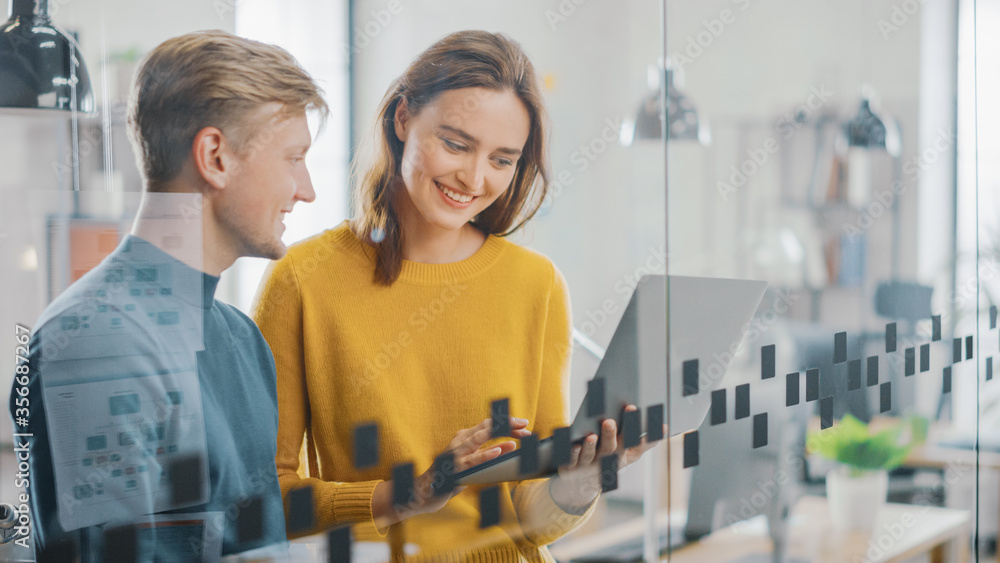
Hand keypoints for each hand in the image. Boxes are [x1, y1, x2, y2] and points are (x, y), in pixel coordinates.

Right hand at [373, 417, 530, 525]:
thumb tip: (510, 446)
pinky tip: (500, 451)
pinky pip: (473, 460)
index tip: (524, 424)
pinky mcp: (454, 468)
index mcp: (464, 438)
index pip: (489, 425)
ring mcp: (456, 453)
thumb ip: (488, 454)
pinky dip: (487, 454)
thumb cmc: (449, 477)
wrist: (424, 492)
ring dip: (500, 433)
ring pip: (479, 437)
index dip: (507, 423)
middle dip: (507, 424)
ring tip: (517, 432)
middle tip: (526, 424)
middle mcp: (460, 441)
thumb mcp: (471, 463)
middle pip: (486, 427)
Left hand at [548, 405, 663, 512]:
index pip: (632, 445)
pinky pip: (571, 461)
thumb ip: (645, 441)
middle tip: (610, 421)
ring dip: (591, 447)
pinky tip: (573, 445)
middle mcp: (605, 462)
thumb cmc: (611, 460)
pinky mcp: (570, 468)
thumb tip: (664, 426)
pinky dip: (572, 454)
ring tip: (591, 436)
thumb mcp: (629, 453)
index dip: (637, 435)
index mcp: (621, 456)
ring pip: (590, 456)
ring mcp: (587, 466)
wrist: (582, 484)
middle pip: (609, 450)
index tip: (640, 417)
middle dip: (610, 436)